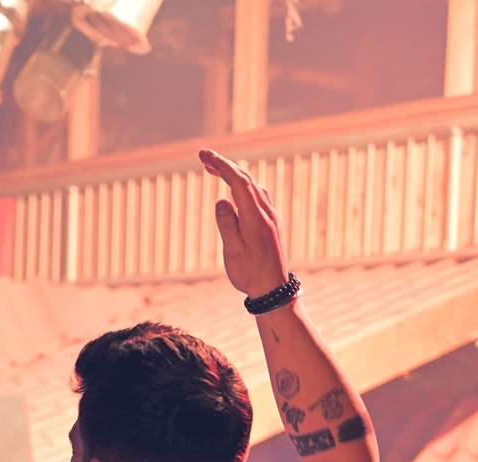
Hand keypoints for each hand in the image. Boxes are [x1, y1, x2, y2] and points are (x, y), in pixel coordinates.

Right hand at [199, 148, 288, 298]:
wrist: (274, 290)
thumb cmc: (250, 274)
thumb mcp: (233, 252)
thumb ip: (227, 224)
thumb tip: (221, 199)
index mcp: (255, 217)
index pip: (237, 181)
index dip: (221, 165)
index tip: (204, 155)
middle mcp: (266, 212)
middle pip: (245, 179)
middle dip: (224, 165)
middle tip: (203, 158)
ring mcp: (271, 216)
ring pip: (253, 185)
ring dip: (234, 173)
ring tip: (215, 170)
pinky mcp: (272, 222)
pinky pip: (258, 194)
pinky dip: (243, 185)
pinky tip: (236, 188)